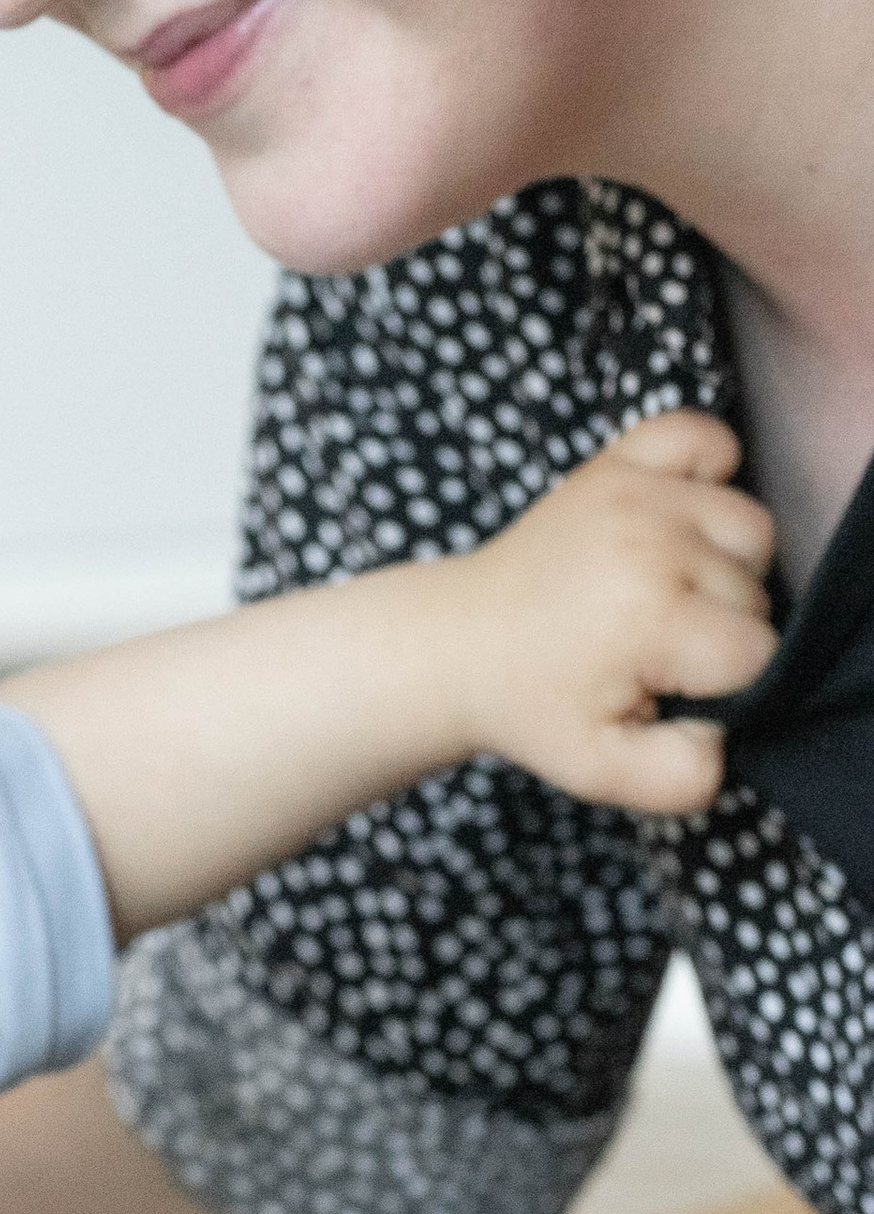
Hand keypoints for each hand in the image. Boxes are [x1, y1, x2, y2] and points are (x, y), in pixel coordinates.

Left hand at [453, 409, 775, 813]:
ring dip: (725, 565)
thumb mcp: (600, 771)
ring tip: (665, 596)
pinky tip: (676, 520)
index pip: (756, 654)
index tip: (666, 688)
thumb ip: (683, 775)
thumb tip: (728, 732)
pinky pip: (703, 438)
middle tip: (651, 650)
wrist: (455, 645)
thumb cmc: (532, 706)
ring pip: (750, 526)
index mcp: (652, 619)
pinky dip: (708, 468)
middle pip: (758, 590)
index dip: (724, 685)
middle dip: (721, 630)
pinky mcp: (619, 462)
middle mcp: (653, 543)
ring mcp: (637, 492)